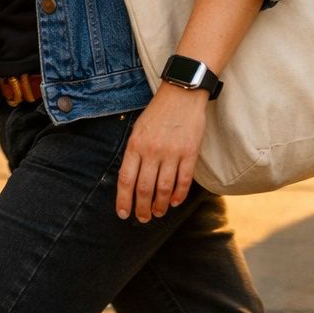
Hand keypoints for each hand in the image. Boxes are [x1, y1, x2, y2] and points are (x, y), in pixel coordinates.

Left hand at [116, 84, 207, 222]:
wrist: (181, 94)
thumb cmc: (157, 113)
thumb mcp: (138, 129)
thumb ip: (134, 153)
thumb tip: (130, 181)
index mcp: (135, 144)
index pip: (126, 179)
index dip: (123, 200)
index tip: (123, 213)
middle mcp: (152, 150)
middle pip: (144, 188)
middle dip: (142, 208)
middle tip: (143, 218)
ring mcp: (172, 152)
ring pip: (164, 188)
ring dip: (160, 205)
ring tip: (158, 213)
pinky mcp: (189, 152)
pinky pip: (183, 180)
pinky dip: (178, 195)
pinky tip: (174, 202)